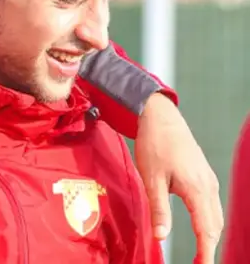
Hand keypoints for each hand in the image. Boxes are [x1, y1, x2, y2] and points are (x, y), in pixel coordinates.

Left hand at [135, 93, 222, 263]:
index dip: (205, 252)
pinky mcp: (204, 176)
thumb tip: (161, 237)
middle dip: (209, 248)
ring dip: (209, 235)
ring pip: (215, 216)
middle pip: (214, 226)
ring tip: (200, 253)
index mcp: (197, 189)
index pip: (205, 230)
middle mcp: (208, 186)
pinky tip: (200, 228)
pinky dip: (208, 221)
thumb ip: (158, 209)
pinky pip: (212, 205)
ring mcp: (209, 181)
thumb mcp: (151, 178)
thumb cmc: (154, 144)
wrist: (160, 117)